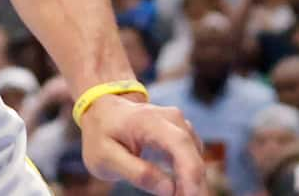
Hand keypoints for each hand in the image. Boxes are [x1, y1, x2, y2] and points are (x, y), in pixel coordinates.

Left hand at [79, 93, 204, 195]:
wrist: (104, 112)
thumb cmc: (102, 134)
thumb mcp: (106, 157)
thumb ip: (136, 172)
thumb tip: (169, 189)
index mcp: (148, 120)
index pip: (179, 144)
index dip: (190, 173)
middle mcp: (170, 118)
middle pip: (193, 152)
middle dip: (195, 185)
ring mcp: (179, 125)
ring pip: (196, 158)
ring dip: (192, 184)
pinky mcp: (182, 135)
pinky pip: (192, 159)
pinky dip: (189, 178)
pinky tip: (178, 192)